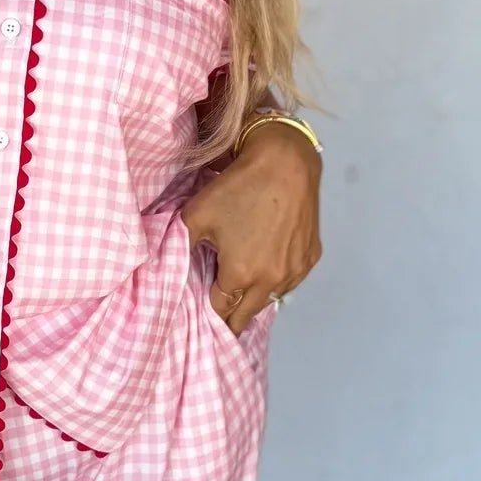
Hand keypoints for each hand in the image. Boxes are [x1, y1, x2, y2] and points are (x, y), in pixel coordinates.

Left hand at [179, 119, 322, 333]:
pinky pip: (291, 282)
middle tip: (222, 318)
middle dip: (233, 316)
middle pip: (247, 313)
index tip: (203, 311)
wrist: (284, 162)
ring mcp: (295, 270)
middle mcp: (271, 280)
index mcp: (241, 274)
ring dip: (256, 300)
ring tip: (244, 297)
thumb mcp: (196, 216)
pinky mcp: (311, 257)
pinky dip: (277, 283)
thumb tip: (170, 266)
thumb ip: (179, 246)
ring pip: (272, 299)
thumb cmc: (237, 187)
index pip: (221, 309)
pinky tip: (267, 274)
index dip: (210, 310)